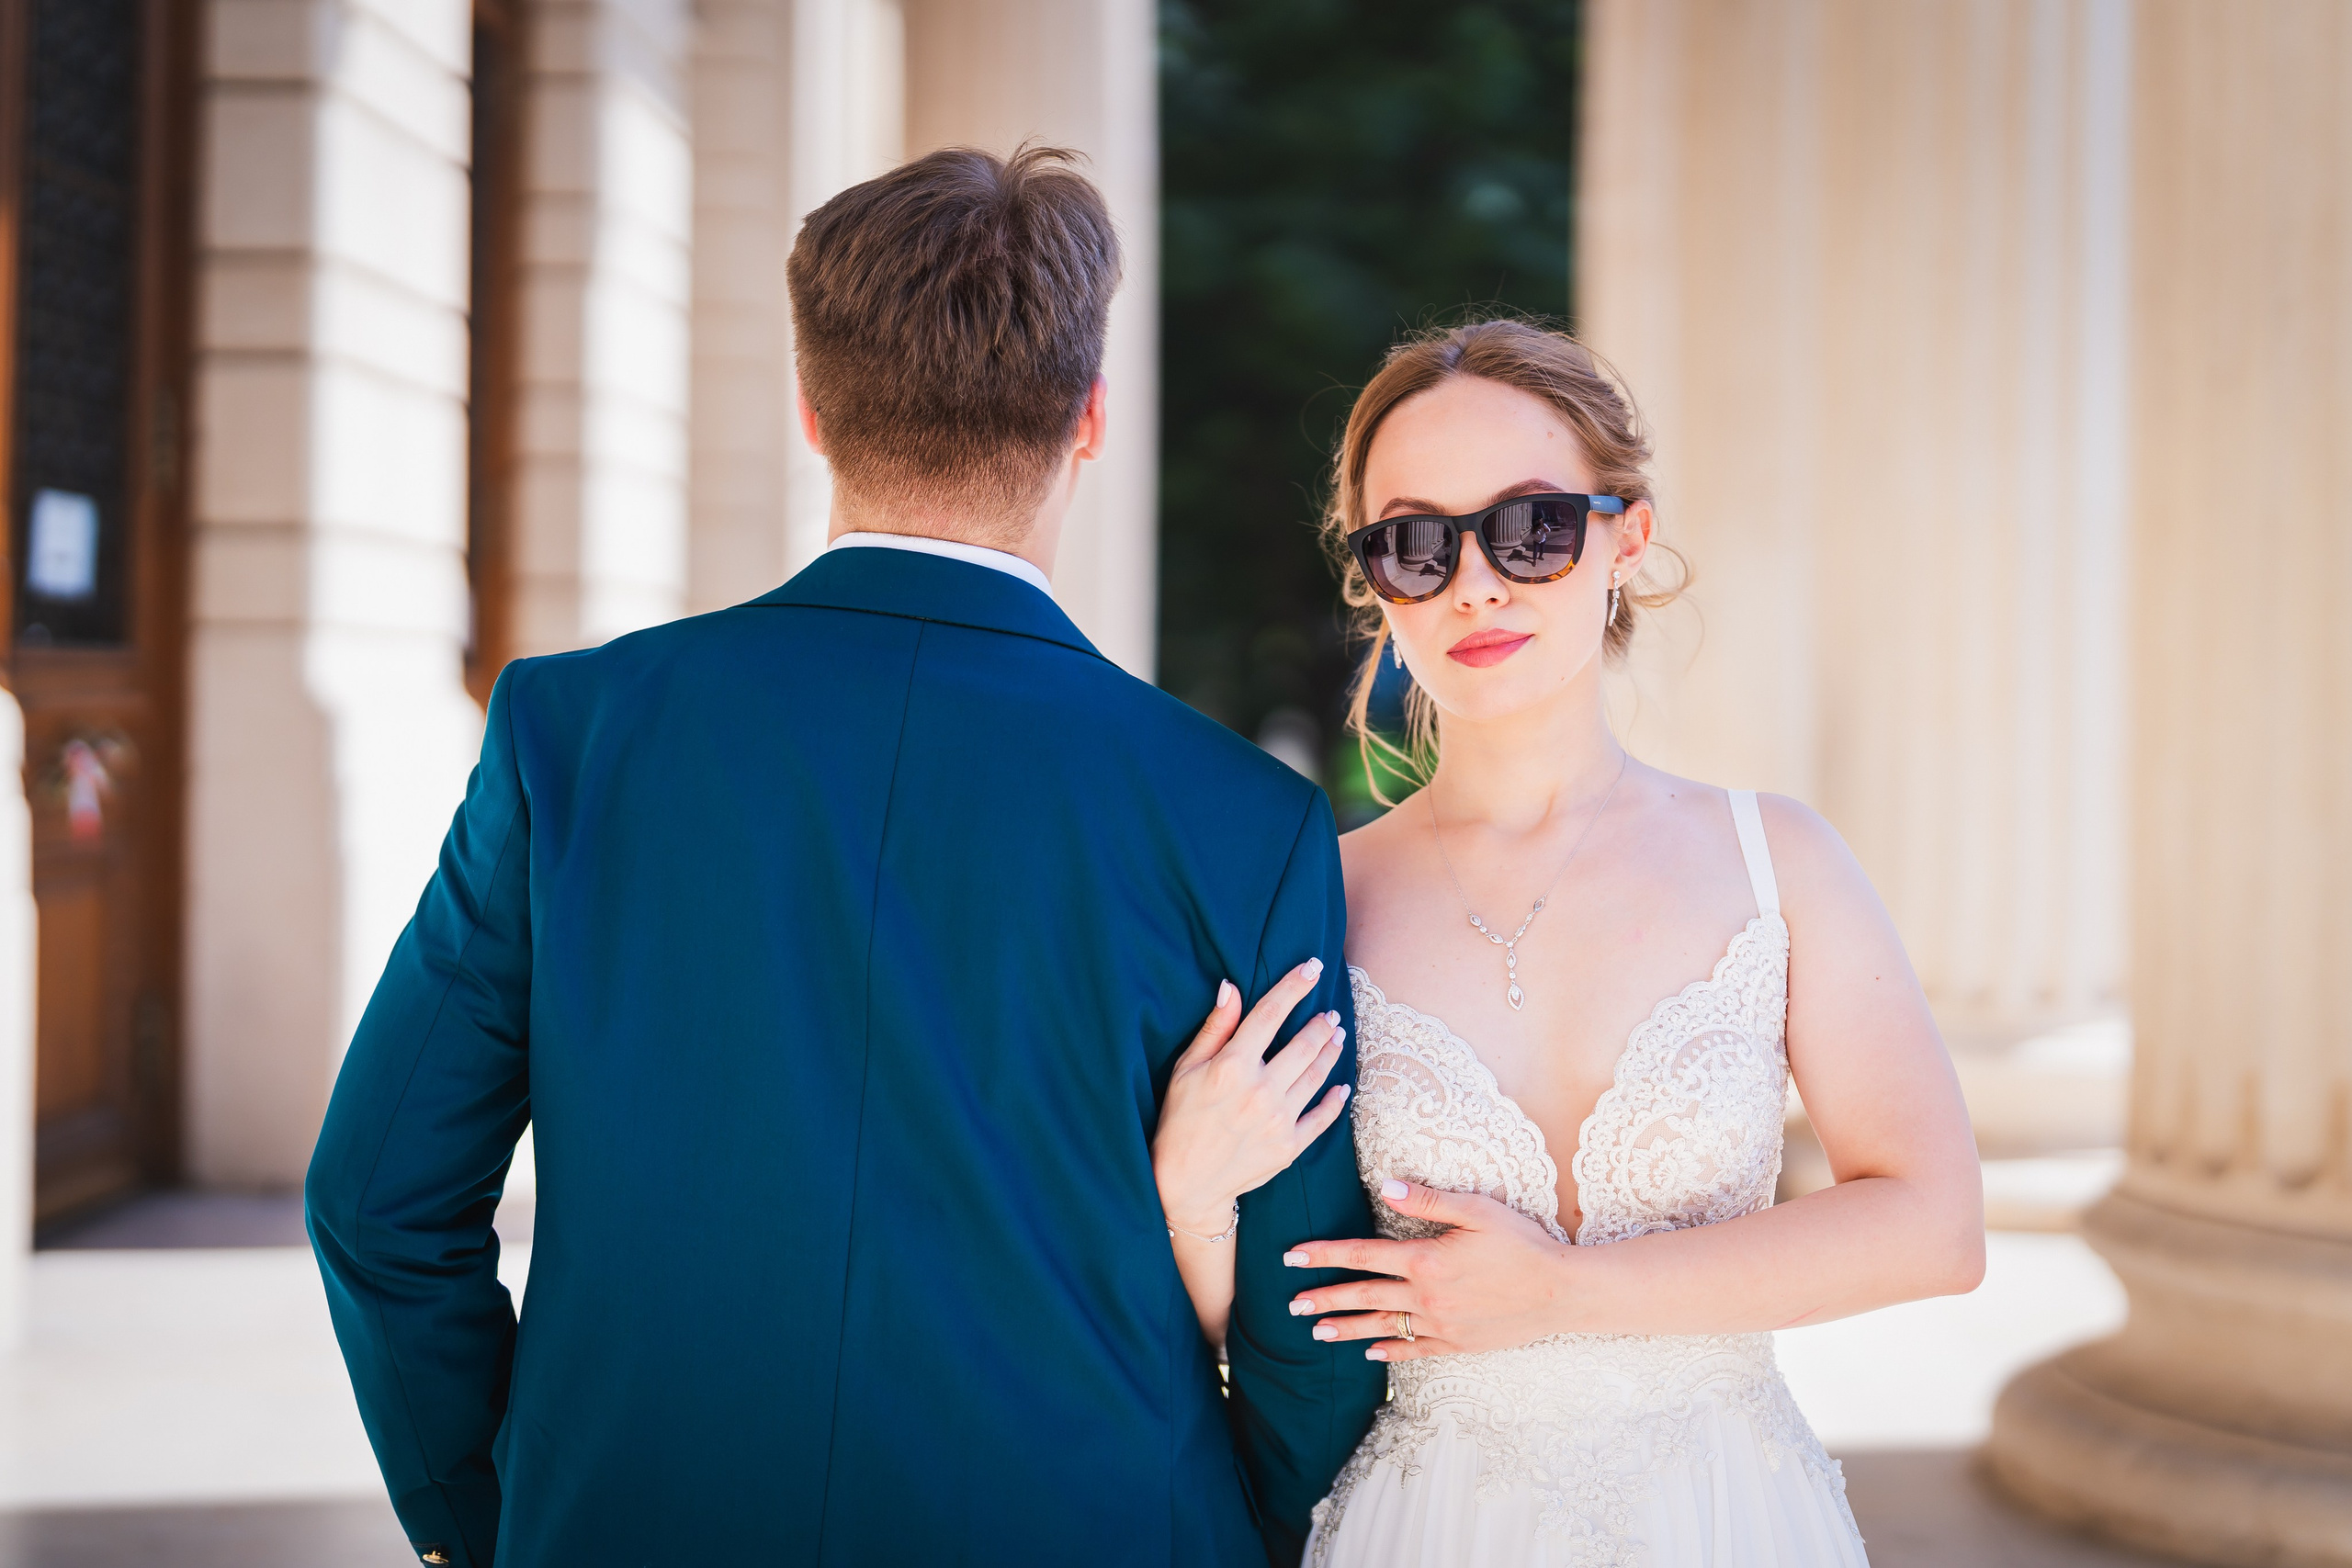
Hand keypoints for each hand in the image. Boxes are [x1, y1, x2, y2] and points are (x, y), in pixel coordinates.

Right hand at [1152, 959, 1350, 1234]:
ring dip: (1332, 1051)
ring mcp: (1279, 1120)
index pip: (1271, 1013)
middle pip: (1304, 1043)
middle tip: (1330, 1014)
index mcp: (1232, 1066)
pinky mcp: (1290, 1146)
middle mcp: (1260, 1090)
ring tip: (1338, 1037)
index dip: (1295, 986)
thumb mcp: (1185, 1069)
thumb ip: (1215, 1028)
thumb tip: (1231, 987)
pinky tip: (1342, 1085)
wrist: (1186, 1183)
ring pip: (1318, 1074)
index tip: (1313, 966)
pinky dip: (1335, 1098)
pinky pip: (1323, 1117)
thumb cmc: (1179, 1120)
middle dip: (1321, 1023)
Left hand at [1277, 1179, 1575, 1361]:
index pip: (1362, 1255)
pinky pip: (1415, 1350)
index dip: (1324, 1255)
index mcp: (1425, 1260)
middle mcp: (1426, 1297)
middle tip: (1291, 1304)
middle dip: (1324, 1298)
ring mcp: (1442, 1324)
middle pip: (1364, 1295)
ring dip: (1347, 1328)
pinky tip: (1370, 1354)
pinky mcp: (1459, 1344)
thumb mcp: (1477, 1209)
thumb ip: (1426, 1200)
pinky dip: (1390, 1352)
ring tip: (1316, 1332)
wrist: (1562, 1292)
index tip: (1292, 1256)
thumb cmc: (1522, 1243)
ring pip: (1383, 1326)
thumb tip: (1383, 1187)